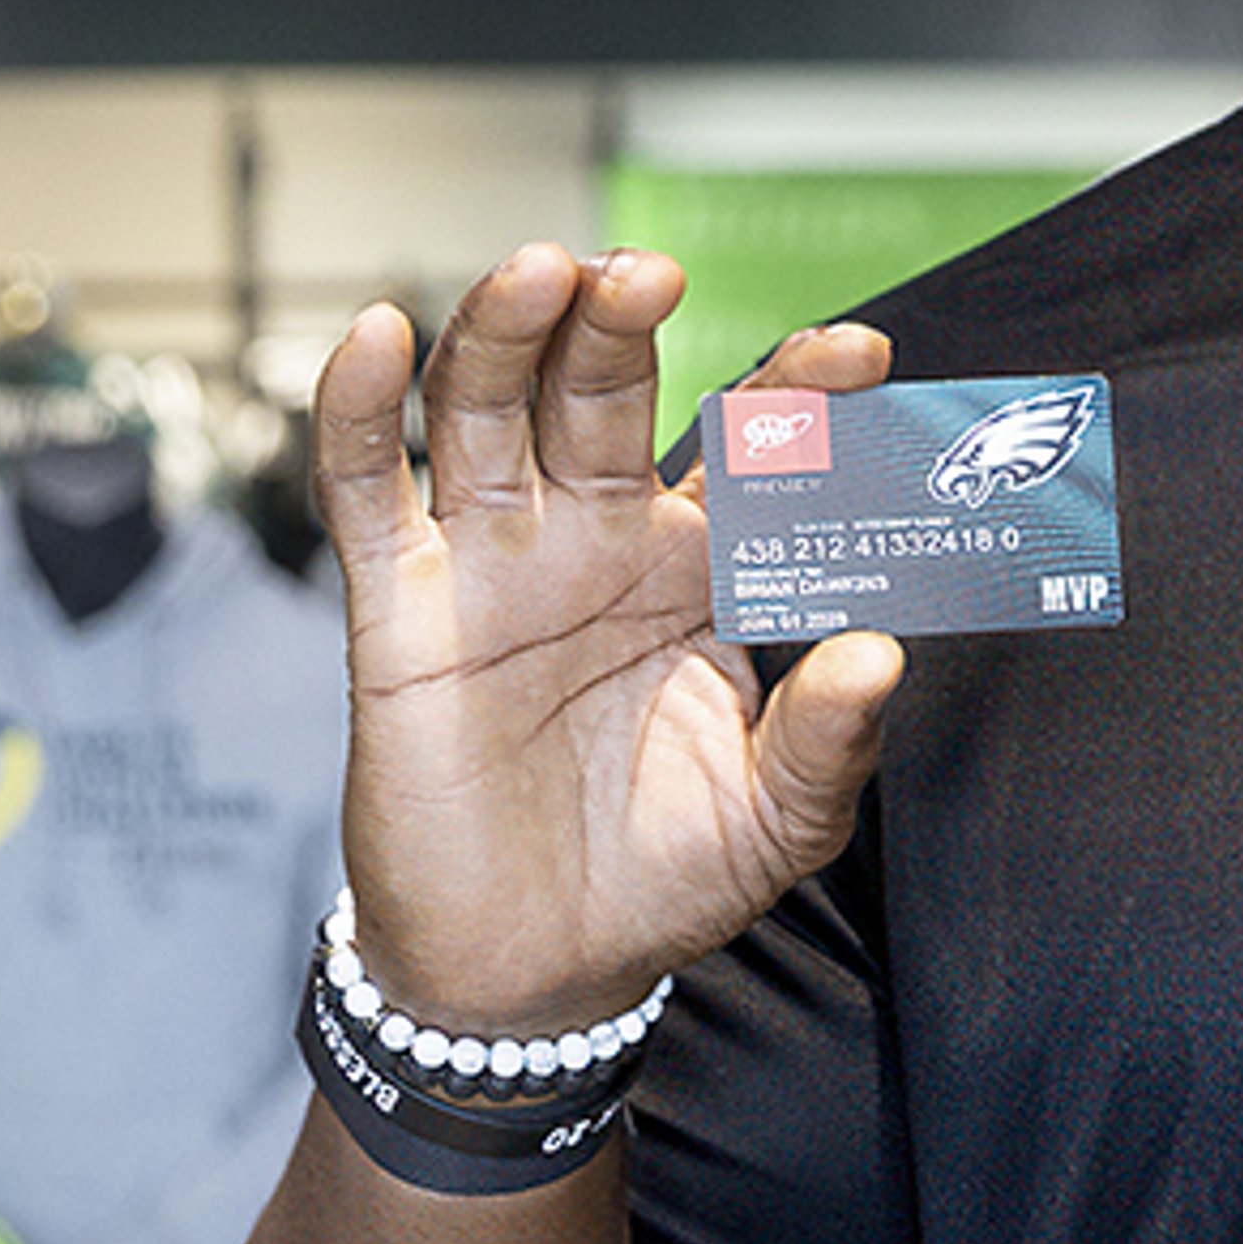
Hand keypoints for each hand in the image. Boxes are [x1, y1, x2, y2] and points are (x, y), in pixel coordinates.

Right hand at [306, 246, 904, 1034]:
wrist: (537, 970)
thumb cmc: (665, 876)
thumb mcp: (779, 819)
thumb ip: (832, 741)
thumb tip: (880, 656)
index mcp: (697, 573)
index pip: (749, 454)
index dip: (797, 395)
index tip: (860, 352)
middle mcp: (592, 541)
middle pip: (598, 391)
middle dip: (623, 323)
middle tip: (656, 275)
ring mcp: (492, 561)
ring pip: (484, 406)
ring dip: (508, 330)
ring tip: (548, 273)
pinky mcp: (399, 606)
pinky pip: (367, 487)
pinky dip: (362, 405)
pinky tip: (384, 335)